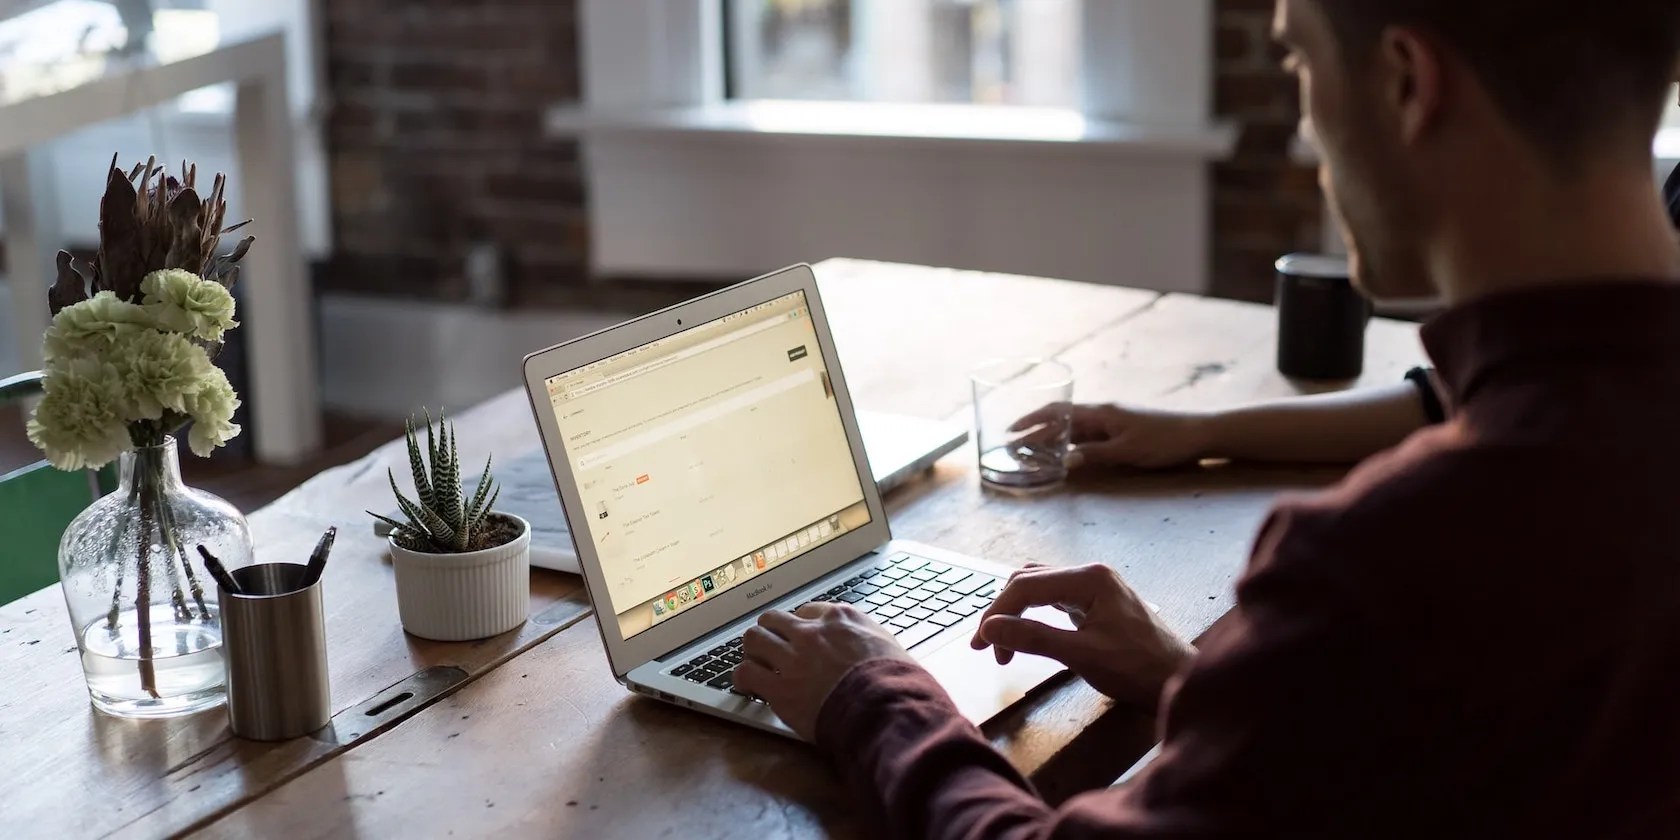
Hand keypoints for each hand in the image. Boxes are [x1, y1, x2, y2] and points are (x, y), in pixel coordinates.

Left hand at [735, 602, 917, 740]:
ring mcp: (792, 658)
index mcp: (840, 619)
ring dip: (753, 651)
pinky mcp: (779, 687)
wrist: (885, 708)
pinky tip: (746, 685)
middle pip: (774, 619)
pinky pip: (746, 673)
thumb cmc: (897, 682)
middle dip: (771, 632)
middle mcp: (812, 632)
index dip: (802, 626)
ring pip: (754, 639)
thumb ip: (871, 642)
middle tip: (771, 647)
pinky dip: (743, 678)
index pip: (808, 611)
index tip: (801, 637)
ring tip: (754, 662)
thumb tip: (873, 649)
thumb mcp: (890, 647)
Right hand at [971, 564, 1193, 705]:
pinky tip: (1027, 634)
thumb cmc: (1139, 669)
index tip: (981, 644)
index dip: (997, 613)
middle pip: (1029, 581)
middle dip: (1003, 612)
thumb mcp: (1081, 655)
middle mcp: (1091, 574)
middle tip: (987, 648)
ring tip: (1003, 645)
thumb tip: (990, 629)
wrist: (1179, 681)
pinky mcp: (1097, 603)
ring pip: (1039, 588)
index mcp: (1089, 578)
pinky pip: (1054, 599)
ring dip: (1016, 613)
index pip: (1026, 586)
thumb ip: (1033, 638)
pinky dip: (1034, 615)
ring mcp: (1095, 587)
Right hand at [1011, 403, 1210, 469]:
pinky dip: (1071, 444)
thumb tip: (1064, 461)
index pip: (1058, 413)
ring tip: (1031, 452)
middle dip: (1035, 431)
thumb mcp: (1127, 451)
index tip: (1011, 431)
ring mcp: (1112, 422)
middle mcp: (1103, 414)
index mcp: (1101, 413)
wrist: (1198, 434)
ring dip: (1051, 438)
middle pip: (1061, 420)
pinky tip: (1064, 454)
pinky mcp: (1121, 431)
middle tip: (1013, 446)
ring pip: (1073, 429)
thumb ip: (1095, 454)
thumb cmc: (1164, 441)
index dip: (1032, 421)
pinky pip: (1088, 436)